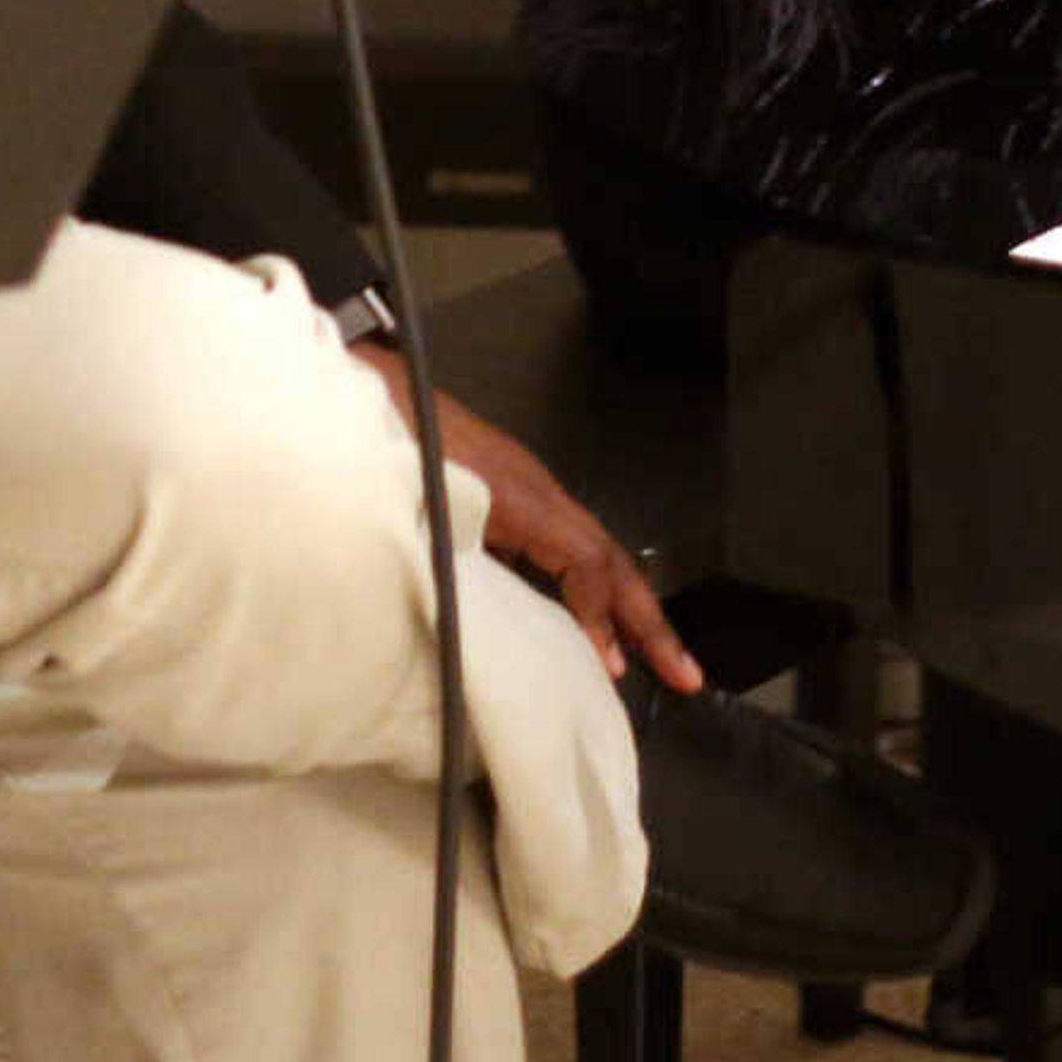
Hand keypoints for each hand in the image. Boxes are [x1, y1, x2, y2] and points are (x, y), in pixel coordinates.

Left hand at [351, 344, 704, 692]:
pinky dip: (585, 589)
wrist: (377, 387)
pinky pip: (563, 549)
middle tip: (684, 674)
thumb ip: (458, 564)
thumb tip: (484, 625)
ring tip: (650, 657)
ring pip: (592, 554)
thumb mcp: (427, 507)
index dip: (601, 617)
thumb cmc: (400, 441)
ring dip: (624, 608)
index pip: (587, 561)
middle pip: (610, 558)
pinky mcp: (509, 496)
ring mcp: (528, 491)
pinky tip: (578, 623)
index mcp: (523, 496)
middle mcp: (538, 491)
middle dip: (650, 621)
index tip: (609, 666)